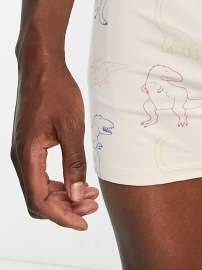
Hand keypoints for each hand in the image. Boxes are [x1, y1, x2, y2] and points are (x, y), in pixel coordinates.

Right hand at [11, 53, 98, 229]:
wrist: (41, 66)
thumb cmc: (57, 91)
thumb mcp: (72, 127)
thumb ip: (75, 162)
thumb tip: (80, 194)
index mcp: (28, 155)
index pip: (40, 199)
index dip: (62, 216)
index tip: (84, 222)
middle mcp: (20, 157)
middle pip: (38, 198)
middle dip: (65, 208)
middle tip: (93, 207)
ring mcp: (23, 151)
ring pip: (38, 188)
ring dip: (62, 196)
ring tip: (90, 195)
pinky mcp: (29, 145)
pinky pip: (39, 174)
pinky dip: (57, 183)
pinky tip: (76, 180)